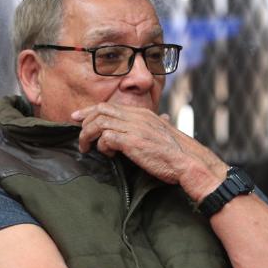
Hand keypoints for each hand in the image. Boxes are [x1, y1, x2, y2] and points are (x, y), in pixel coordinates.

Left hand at [71, 103, 226, 199]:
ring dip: (88, 135)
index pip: (110, 106)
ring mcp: (135, 128)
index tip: (77, 118)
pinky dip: (101, 145)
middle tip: (78, 135)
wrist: (189, 162)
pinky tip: (107, 154)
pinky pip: (106, 137)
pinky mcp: (132, 142)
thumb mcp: (166, 133)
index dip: (90, 111)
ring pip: (99, 122)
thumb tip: (163, 119)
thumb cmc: (179, 153)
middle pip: (101, 110)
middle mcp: (137, 117)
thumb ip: (158, 125)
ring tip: (87, 148)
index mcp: (143, 114)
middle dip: (84, 121)